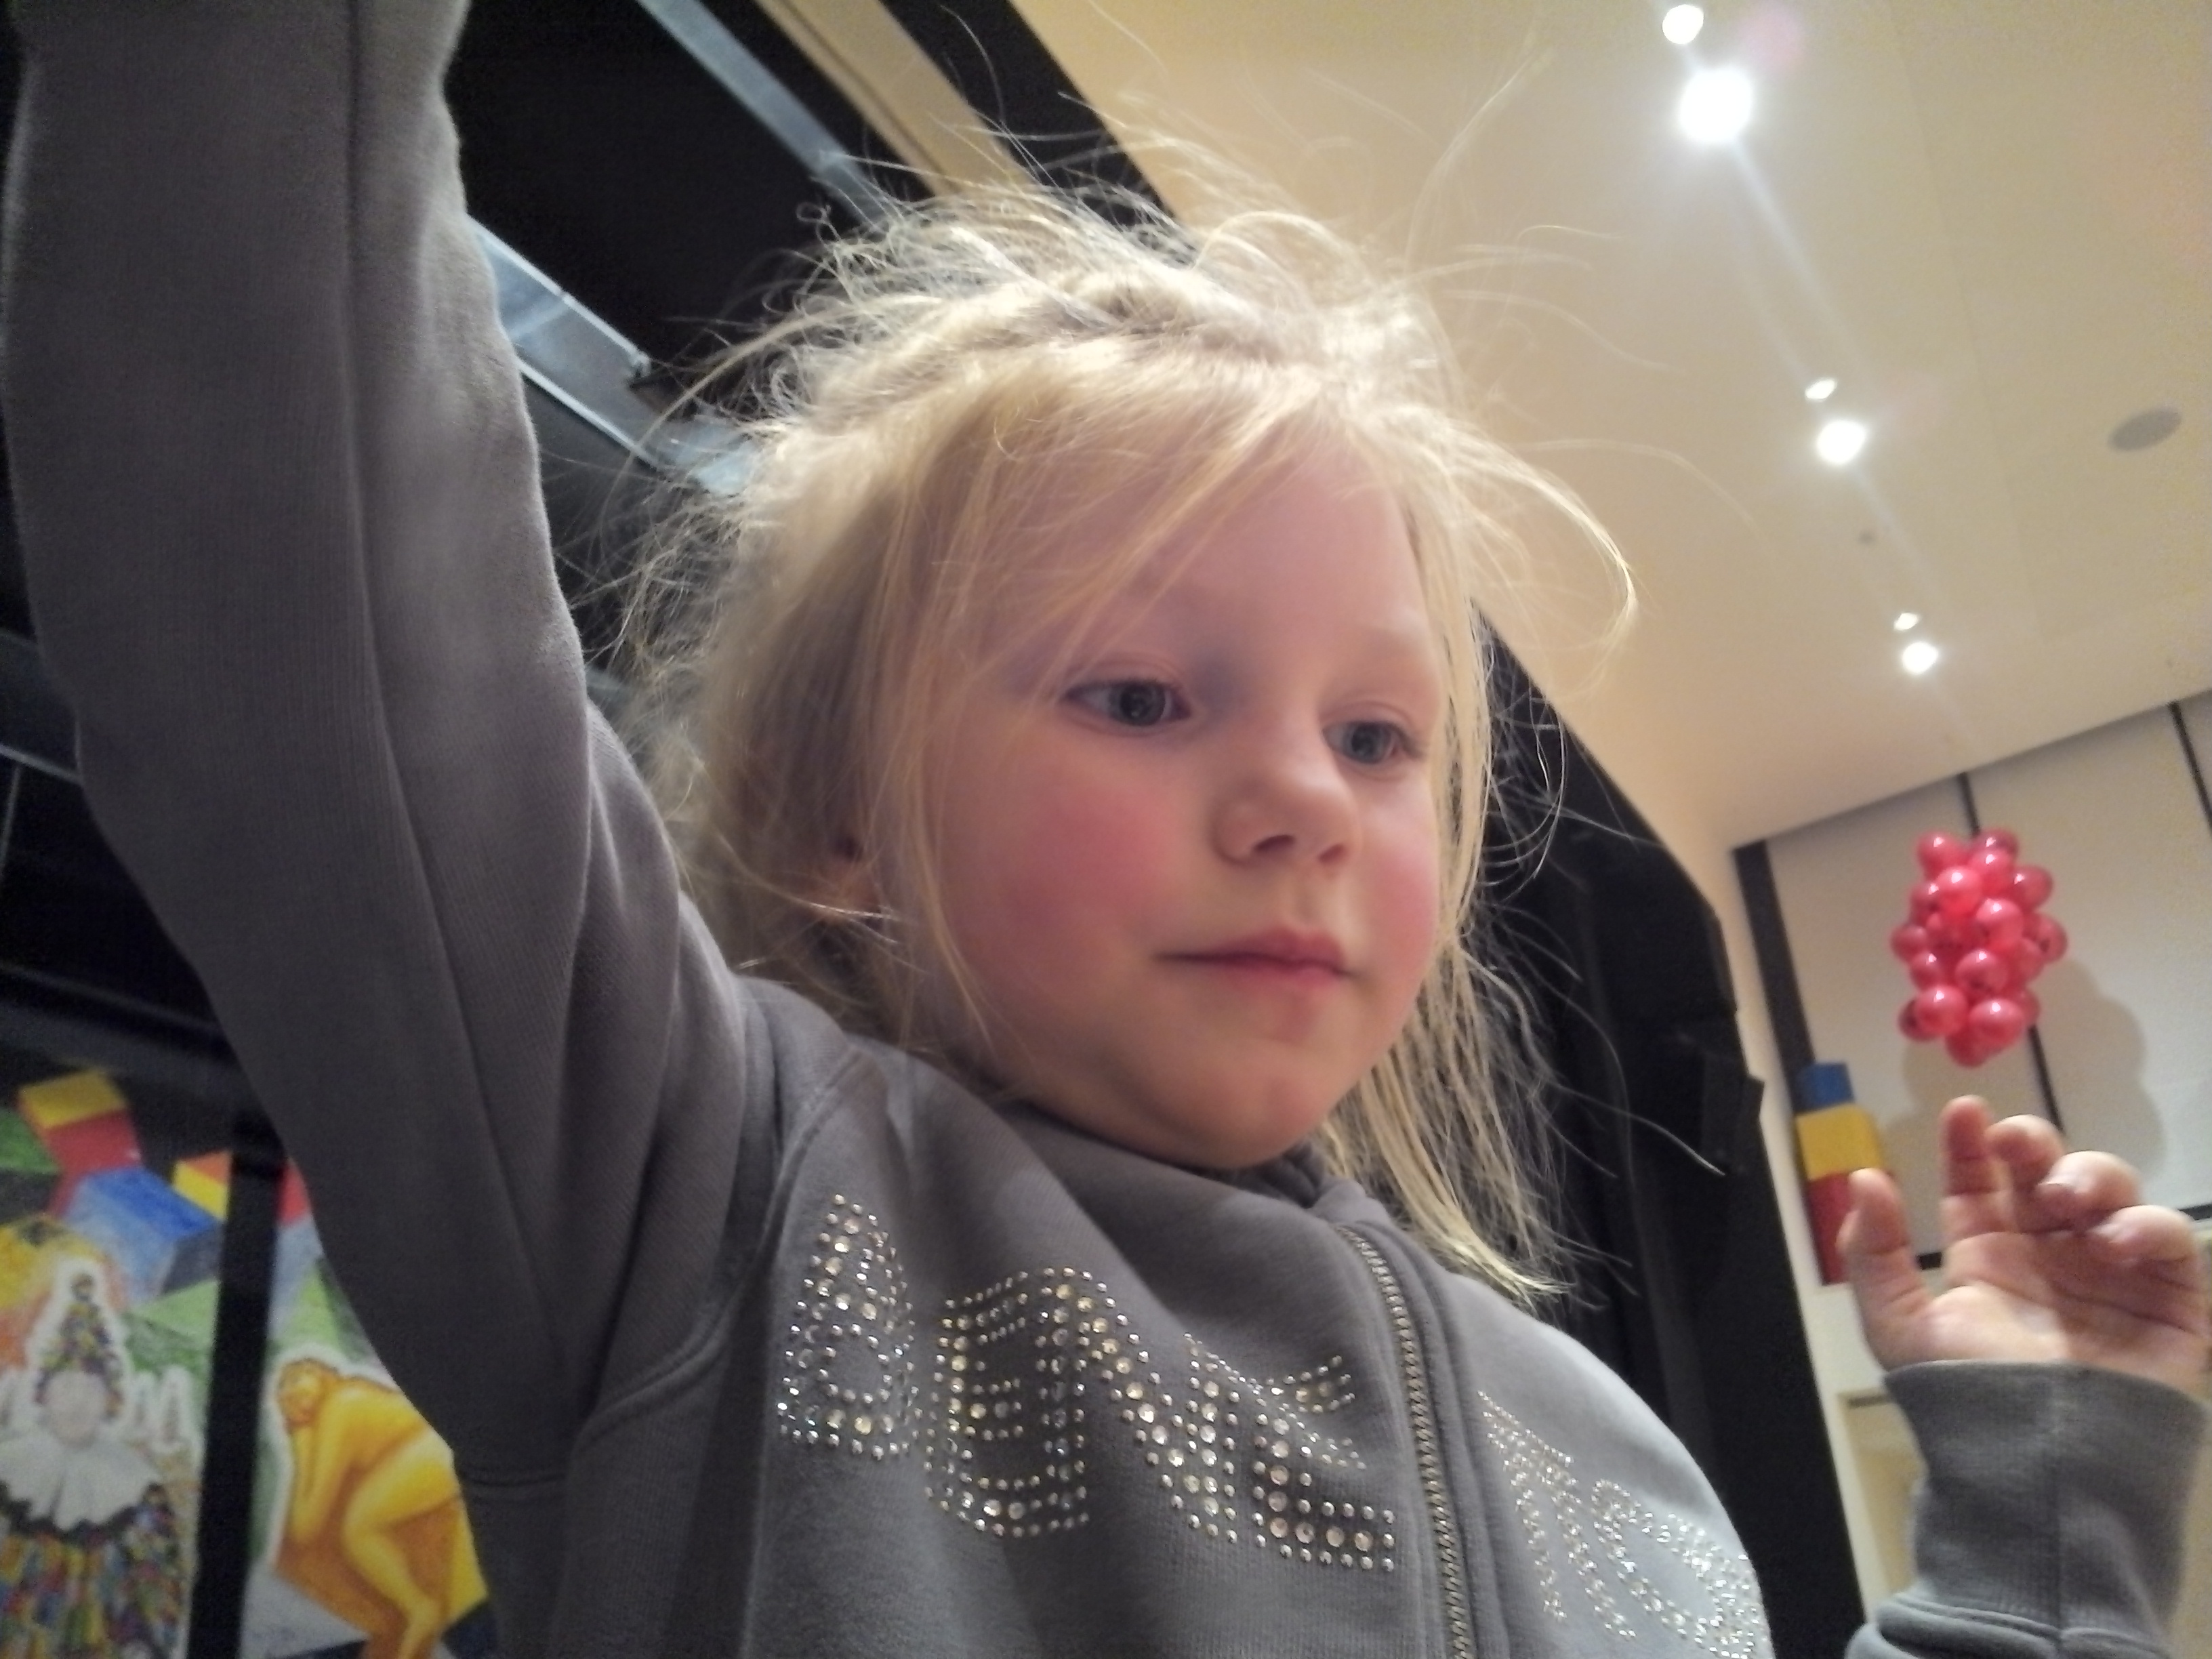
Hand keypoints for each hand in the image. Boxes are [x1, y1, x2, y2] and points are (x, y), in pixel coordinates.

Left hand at [1839, 1097, 2208, 1394]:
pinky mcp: (2170, 1301)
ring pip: (2114, 1192)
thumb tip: (1862, 1176)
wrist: (2040, 1462)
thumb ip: (1874, 1253)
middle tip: (2017, 1145)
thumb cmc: (1969, 1396)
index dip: (1971, 1143)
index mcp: (1990, 1255)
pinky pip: (2172, 1241)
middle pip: (2050, 1172)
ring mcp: (2112, 1273)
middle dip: (2037, 1144)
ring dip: (2092, 1176)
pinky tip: (2113, 1241)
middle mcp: (2051, 1255)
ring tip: (2065, 1201)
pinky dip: (2148, 1226)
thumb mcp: (1901, 1326)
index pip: (1980, 1181)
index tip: (1964, 1113)